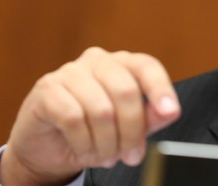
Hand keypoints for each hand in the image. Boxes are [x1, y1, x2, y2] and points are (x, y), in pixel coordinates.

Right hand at [0, 47, 180, 184]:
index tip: (171, 112)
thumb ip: (150, 117)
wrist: (47, 146)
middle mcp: (97, 61)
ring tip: (106, 156)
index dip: (161, 88)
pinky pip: (73, 118)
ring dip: (106, 143)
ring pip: (100, 109)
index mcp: (121, 63)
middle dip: (132, 131)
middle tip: (131, 156)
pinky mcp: (47, 88)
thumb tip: (170, 111)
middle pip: (126, 91)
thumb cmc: (92, 131)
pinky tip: (85, 151)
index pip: (146, 66)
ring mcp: (69, 72)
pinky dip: (83, 142)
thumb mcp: (127, 126)